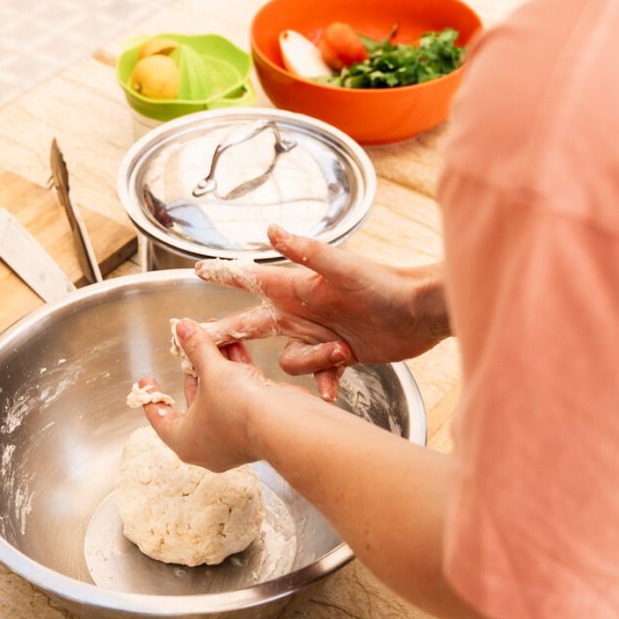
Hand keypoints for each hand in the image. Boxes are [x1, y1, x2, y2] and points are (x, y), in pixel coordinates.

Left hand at [137, 320, 296, 471]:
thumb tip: (182, 328)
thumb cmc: (236, 408)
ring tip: (210, 335)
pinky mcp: (254, 422)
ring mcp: (233, 434)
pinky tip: (233, 343)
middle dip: (191, 368)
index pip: (161, 419)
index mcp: (186, 441)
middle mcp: (208, 442)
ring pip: (218, 394)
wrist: (283, 424)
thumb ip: (196, 348)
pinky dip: (234, 369)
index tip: (146, 380)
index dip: (152, 397)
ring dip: (215, 364)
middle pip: (193, 400)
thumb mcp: (211, 372)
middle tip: (186, 345)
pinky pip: (238, 393)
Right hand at [196, 226, 447, 399]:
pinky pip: (319, 377)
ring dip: (311, 360)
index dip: (225, 275)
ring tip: (342, 348)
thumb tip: (272, 229)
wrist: (420, 312)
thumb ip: (308, 251)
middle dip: (229, 332)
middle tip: (200, 342)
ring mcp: (320, 334)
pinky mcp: (340, 355)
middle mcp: (304, 311)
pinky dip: (325, 384)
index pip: (253, 279)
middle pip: (254, 324)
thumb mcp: (344, 267)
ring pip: (288, 359)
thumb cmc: (384, 285)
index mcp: (299, 287)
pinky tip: (334, 389)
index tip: (198, 270)